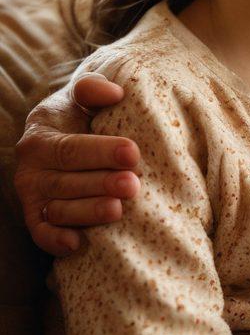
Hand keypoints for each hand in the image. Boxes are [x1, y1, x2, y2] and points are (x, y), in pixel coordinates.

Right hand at [15, 74, 137, 255]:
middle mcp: (31, 170)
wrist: (62, 135)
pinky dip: (56, 241)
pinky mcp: (37, 219)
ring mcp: (33, 197)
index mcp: (40, 137)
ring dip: (87, 213)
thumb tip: (114, 93)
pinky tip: (78, 245)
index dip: (101, 152)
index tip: (133, 152)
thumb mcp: (81, 96)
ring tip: (118, 211)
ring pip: (58, 209)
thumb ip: (93, 89)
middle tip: (132, 186)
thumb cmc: (79, 114)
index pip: (71, 148)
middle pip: (67, 181)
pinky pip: (41, 234)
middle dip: (101, 184)